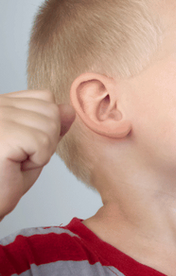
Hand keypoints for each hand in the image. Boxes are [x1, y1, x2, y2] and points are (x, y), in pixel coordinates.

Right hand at [0, 90, 74, 219]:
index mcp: (3, 103)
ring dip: (41, 151)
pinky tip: (15, 165)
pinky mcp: (5, 133)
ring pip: (51, 126)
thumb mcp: (34, 146)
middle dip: (47, 139)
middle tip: (21, 156)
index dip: (47, 125)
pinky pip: (43, 142)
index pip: (45, 98)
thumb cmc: (5, 177)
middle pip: (52, 110)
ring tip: (16, 161)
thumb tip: (69, 109)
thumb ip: (51, 126)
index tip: (24, 144)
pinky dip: (37, 159)